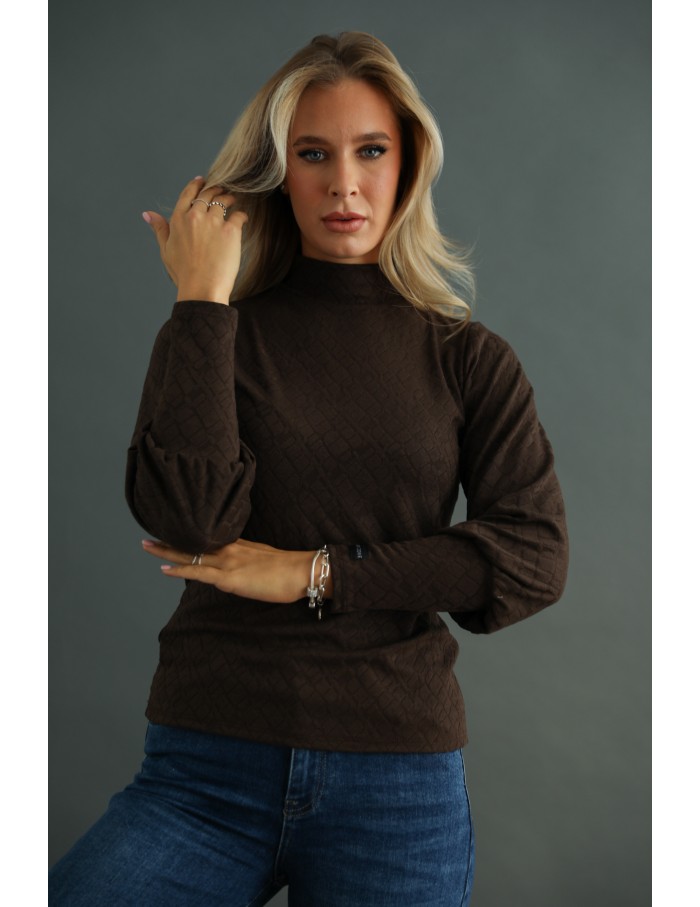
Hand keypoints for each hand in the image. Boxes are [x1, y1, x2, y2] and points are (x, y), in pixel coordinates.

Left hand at [141, 537, 332, 603]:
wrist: (302, 571)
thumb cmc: (291, 570)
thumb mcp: (266, 561)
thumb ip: (251, 563)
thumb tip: (243, 571)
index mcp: (240, 546)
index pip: (208, 539)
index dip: (189, 537)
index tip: (173, 532)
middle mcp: (230, 550)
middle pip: (194, 543)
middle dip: (169, 540)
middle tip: (148, 536)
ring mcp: (228, 563)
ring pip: (191, 554)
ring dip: (167, 551)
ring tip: (147, 546)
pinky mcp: (230, 578)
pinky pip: (199, 573)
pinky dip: (180, 570)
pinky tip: (164, 569)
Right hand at [142, 177, 247, 304]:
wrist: (201, 289)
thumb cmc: (183, 273)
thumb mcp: (166, 250)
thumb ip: (160, 229)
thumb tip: (148, 214)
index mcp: (178, 220)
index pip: (188, 194)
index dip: (196, 185)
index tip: (202, 180)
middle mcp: (195, 217)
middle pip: (207, 194)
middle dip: (215, 189)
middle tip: (222, 190)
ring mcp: (213, 223)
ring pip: (224, 201)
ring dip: (229, 198)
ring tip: (233, 200)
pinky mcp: (230, 231)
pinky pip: (239, 215)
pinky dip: (242, 215)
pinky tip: (243, 218)